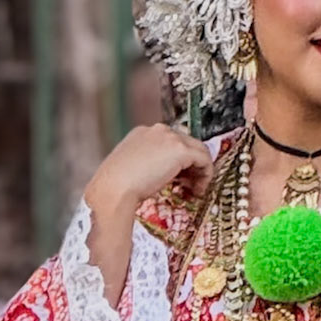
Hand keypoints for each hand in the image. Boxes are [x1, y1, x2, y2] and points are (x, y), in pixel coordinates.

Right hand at [83, 123, 214, 218]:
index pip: (171, 141)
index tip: (180, 179)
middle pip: (187, 143)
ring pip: (199, 150)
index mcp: (143, 133)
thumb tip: (163, 174)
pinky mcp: (180, 150)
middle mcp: (158, 130)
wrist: (114, 187)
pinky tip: (198, 189)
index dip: (179, 161)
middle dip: (192, 165)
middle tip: (191, 185)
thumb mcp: (133, 168)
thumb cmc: (117, 185)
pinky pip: (204, 159)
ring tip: (195, 189)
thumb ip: (150, 164)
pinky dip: (206, 175)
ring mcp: (170, 138)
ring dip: (200, 170)